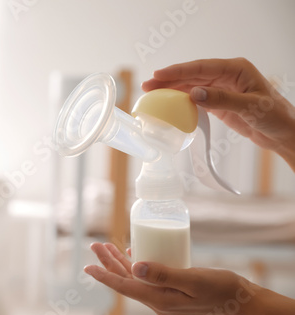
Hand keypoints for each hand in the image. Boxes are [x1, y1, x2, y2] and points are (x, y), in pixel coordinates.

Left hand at [84, 243, 258, 314]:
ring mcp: (164, 296)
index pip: (125, 286)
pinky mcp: (171, 290)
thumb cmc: (221, 288)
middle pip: (126, 280)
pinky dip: (136, 264)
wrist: (241, 299)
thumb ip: (164, 274)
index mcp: (159, 300)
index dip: (104, 275)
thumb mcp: (192, 280)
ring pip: (134, 278)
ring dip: (119, 262)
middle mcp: (158, 300)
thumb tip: (134, 267)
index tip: (87, 267)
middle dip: (108, 263)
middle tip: (95, 245)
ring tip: (106, 247)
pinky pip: (147, 277)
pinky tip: (132, 253)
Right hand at [142, 58, 294, 169]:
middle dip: (169, 80)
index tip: (158, 75)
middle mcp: (226, 75)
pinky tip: (168, 104)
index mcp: (236, 69)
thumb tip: (194, 94)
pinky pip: (195, 98)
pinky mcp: (218, 102)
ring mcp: (221, 88)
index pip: (201, 67)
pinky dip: (181, 101)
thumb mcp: (250, 108)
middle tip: (147, 86)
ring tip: (152, 94)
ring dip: (172, 90)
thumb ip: (222, 100)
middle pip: (192, 75)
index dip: (178, 71)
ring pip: (191, 86)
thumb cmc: (275, 117)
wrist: (283, 133)